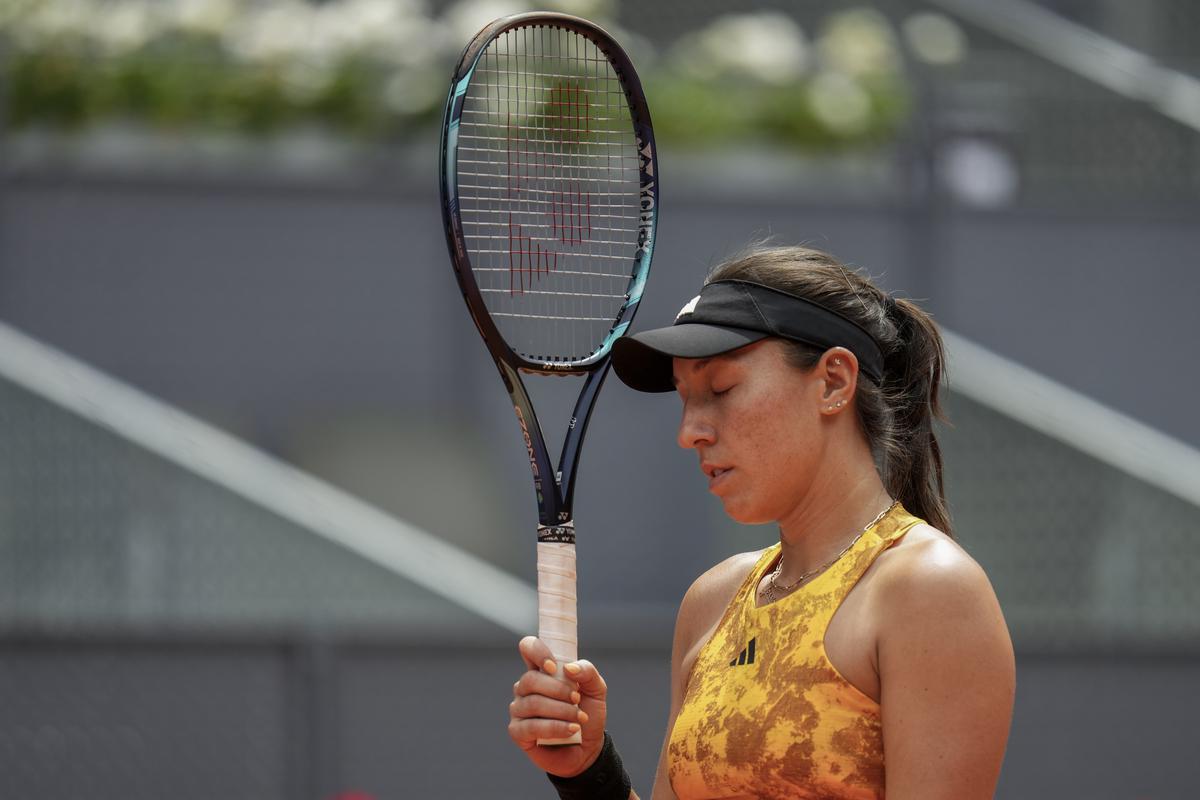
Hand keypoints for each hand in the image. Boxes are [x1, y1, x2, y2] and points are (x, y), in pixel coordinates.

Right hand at [508, 635, 608, 776]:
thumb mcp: (596, 690)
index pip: (528, 648)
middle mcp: (525, 688)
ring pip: (533, 703)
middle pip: (531, 679)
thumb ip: (588, 672)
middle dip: (559, 690)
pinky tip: (571, 730)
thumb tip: (569, 668)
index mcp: (541, 671)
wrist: (588, 747)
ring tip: (578, 718)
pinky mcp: (518, 732)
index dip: (538, 652)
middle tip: (576, 699)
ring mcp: (519, 709)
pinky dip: (555, 727)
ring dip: (562, 711)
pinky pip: (531, 726)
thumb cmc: (587, 714)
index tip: (554, 667)